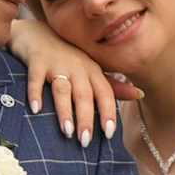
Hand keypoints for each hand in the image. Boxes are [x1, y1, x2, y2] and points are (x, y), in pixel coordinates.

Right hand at [8, 13, 123, 143]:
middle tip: (85, 141)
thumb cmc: (67, 56)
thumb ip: (112, 85)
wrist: (38, 33)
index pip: (105, 93)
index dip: (108, 112)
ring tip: (67, 131)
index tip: (109, 133)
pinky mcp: (37, 60)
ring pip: (62, 89)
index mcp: (93, 70)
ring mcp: (56, 62)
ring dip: (65, 110)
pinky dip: (35, 93)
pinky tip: (36, 109)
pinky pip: (36, 78)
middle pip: (84, 95)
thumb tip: (140, 94)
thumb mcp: (91, 69)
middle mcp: (77, 66)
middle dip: (86, 118)